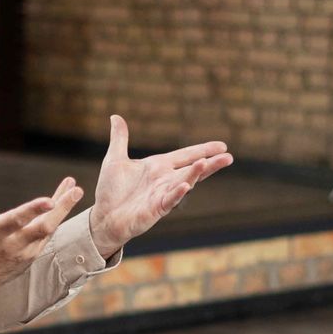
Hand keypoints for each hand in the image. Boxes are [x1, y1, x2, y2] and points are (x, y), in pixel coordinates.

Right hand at [0, 178, 81, 307]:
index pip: (18, 219)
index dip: (34, 209)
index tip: (51, 199)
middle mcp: (15, 244)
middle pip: (44, 226)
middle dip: (62, 208)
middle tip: (77, 190)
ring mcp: (26, 252)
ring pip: (50, 230)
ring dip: (63, 209)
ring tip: (74, 189)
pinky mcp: (32, 256)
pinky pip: (48, 235)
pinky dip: (56, 220)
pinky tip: (63, 204)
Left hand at [87, 115, 232, 256]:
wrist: (104, 216)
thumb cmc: (111, 191)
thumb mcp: (115, 159)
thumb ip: (120, 139)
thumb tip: (115, 117)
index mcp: (159, 166)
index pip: (185, 155)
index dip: (203, 150)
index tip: (222, 145)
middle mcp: (164, 179)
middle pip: (192, 169)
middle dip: (210, 163)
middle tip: (229, 157)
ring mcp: (162, 194)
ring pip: (184, 182)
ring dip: (196, 173)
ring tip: (207, 163)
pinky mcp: (156, 209)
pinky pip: (169, 200)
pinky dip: (177, 193)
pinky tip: (186, 185)